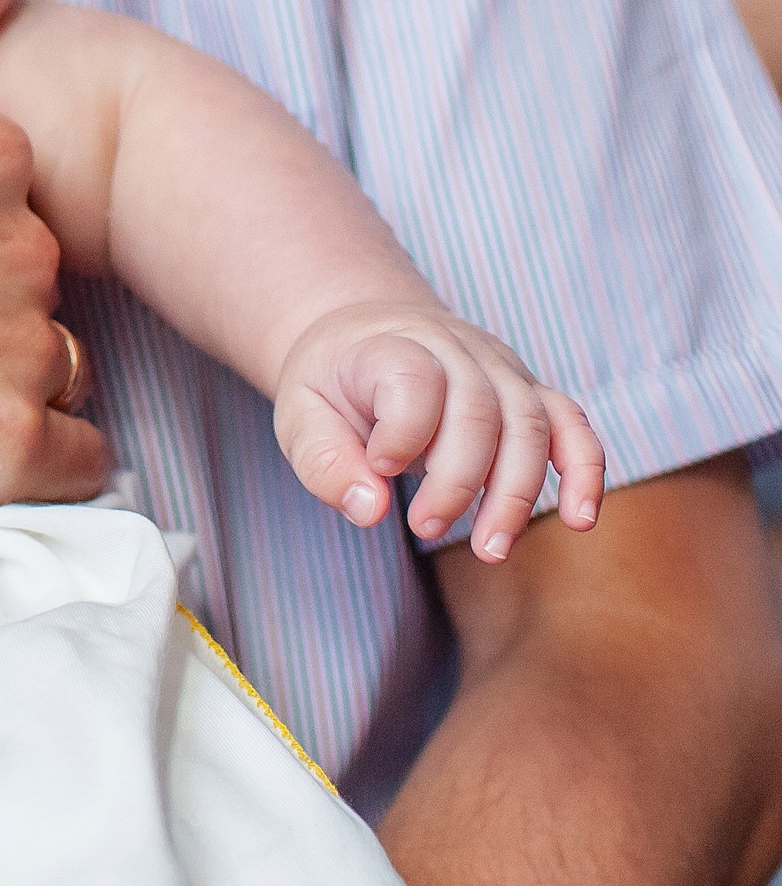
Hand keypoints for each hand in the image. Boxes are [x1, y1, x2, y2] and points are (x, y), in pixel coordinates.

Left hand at [272, 301, 604, 561]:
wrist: (364, 336)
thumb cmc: (333, 385)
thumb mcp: (299, 415)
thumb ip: (324, 460)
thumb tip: (370, 510)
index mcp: (392, 345)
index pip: (414, 381)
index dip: (402, 432)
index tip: (379, 467)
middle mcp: (455, 349)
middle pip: (479, 412)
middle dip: (458, 482)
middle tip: (425, 529)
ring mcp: (500, 368)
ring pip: (530, 425)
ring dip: (517, 493)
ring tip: (491, 549)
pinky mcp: (528, 392)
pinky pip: (573, 424)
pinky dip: (584, 470)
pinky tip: (581, 519)